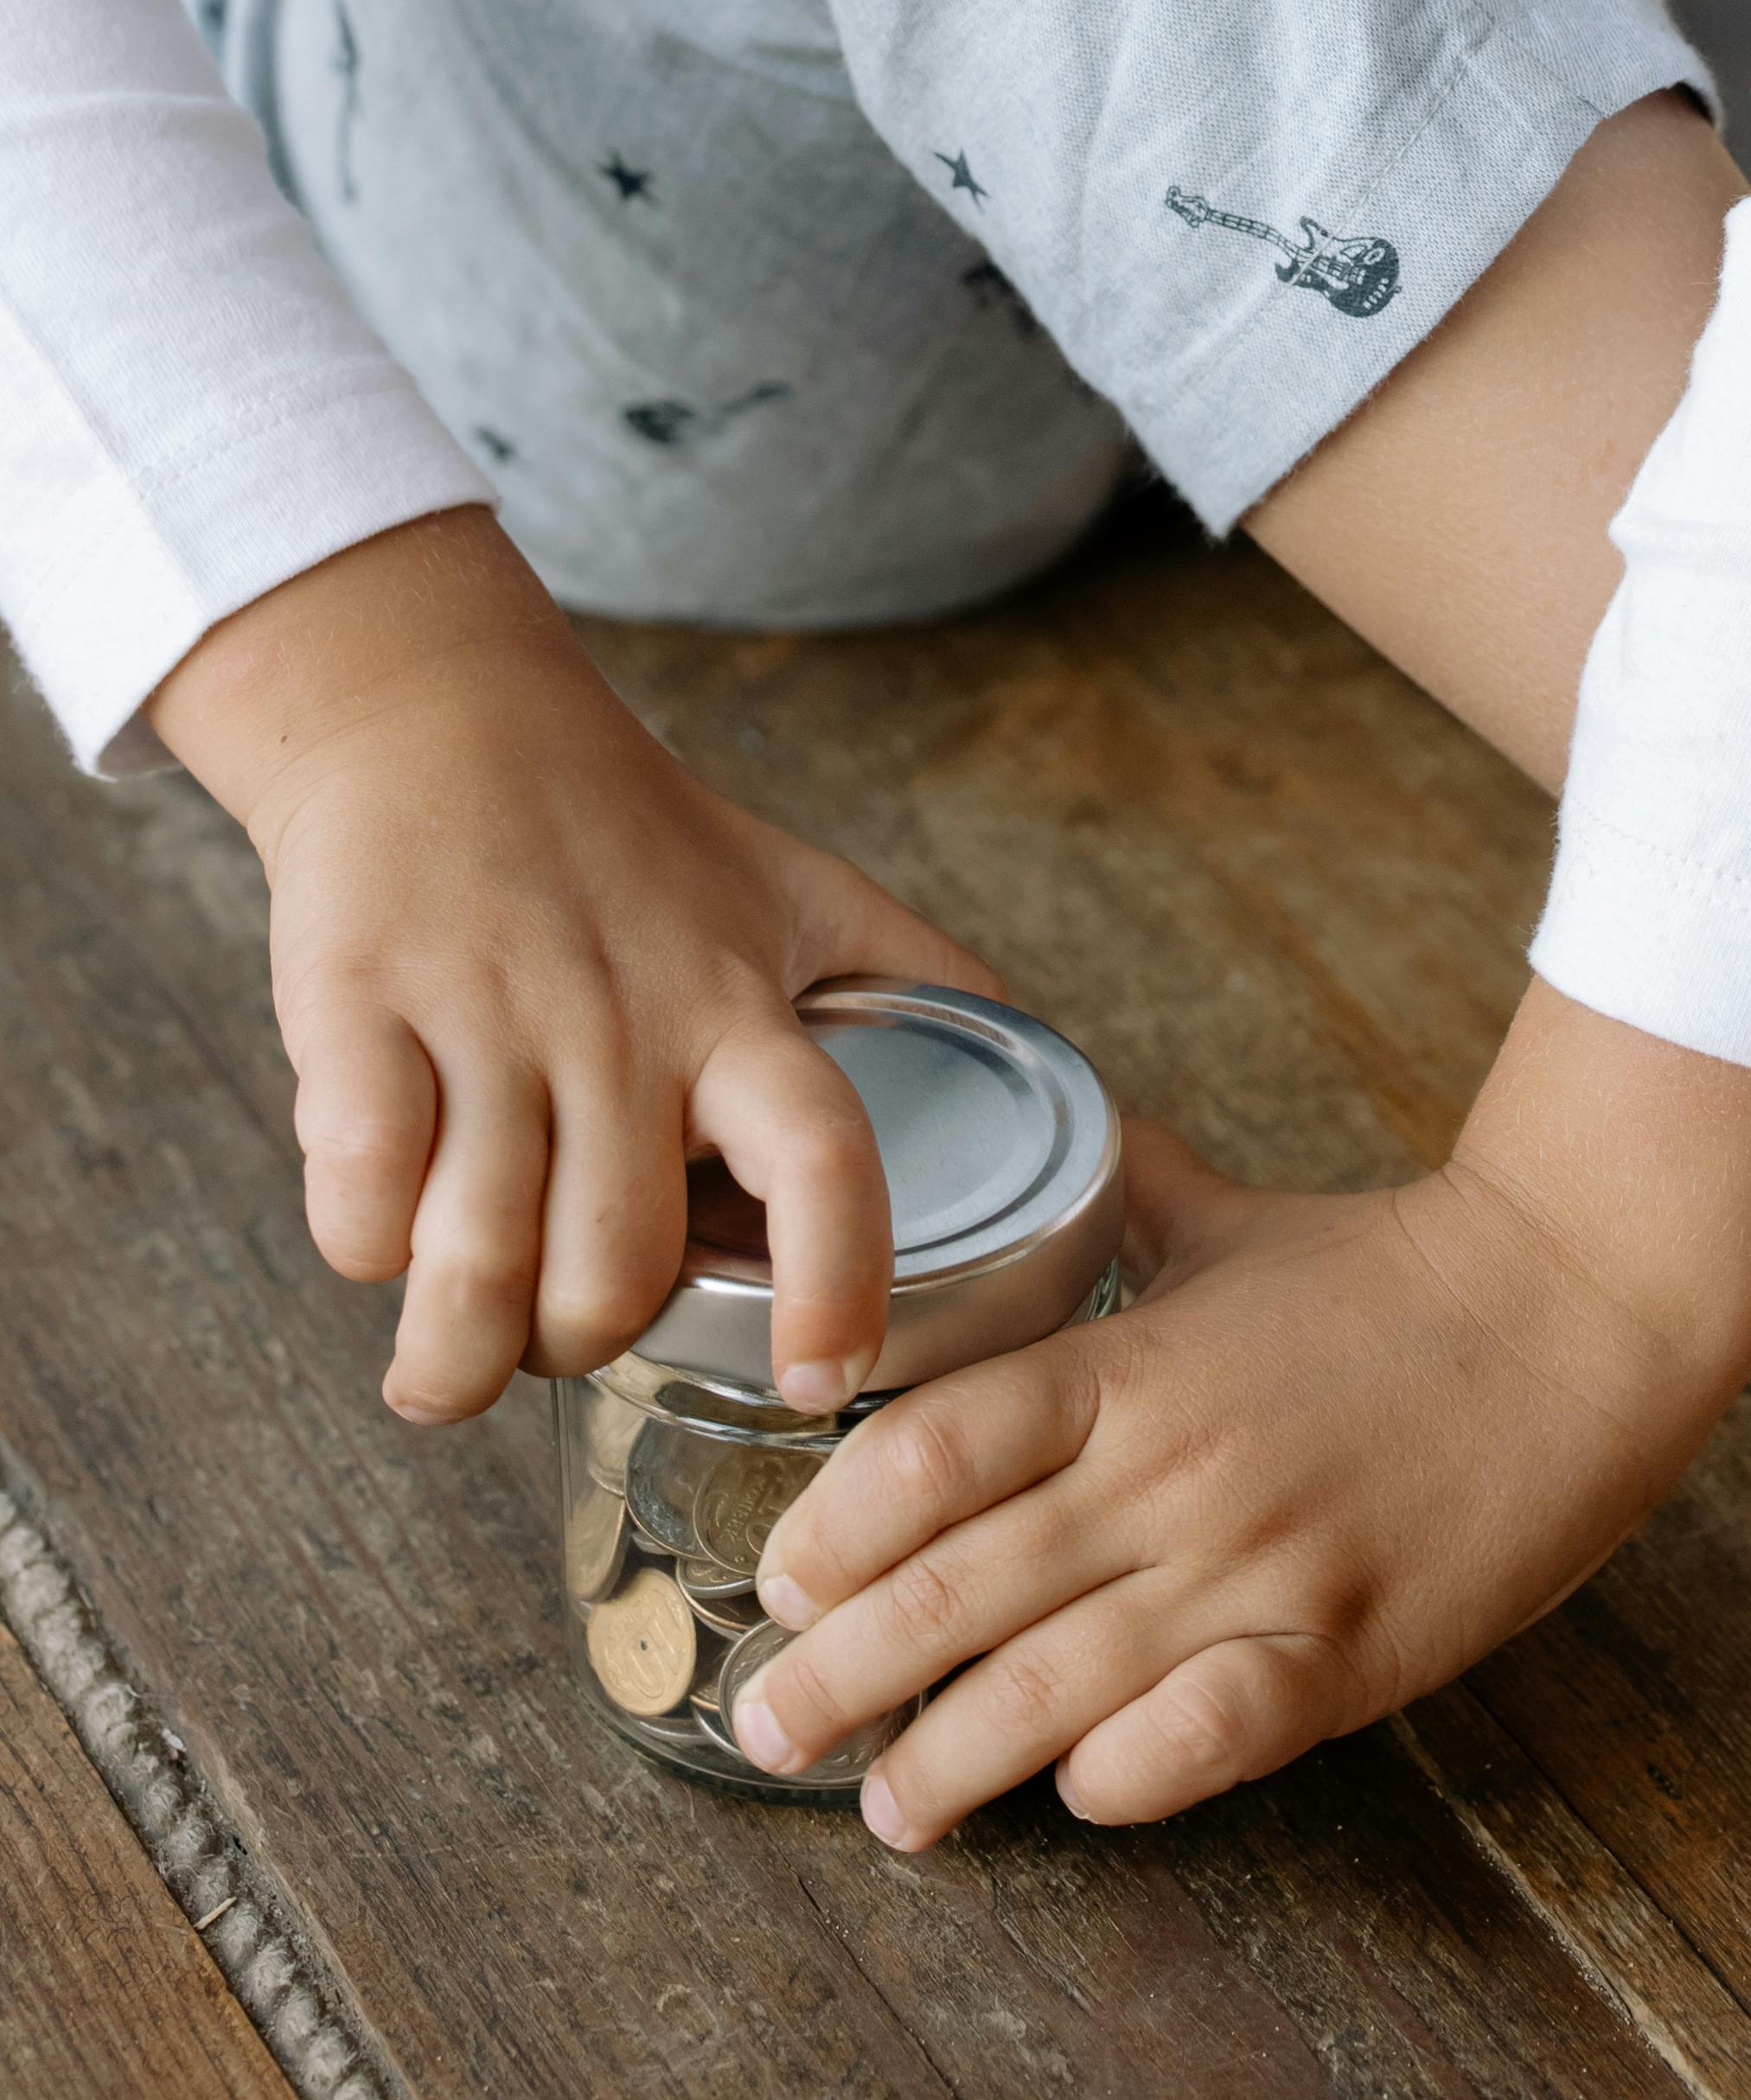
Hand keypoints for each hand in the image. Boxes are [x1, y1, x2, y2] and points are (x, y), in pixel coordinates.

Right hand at [152, 508, 999, 1422]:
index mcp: (738, 1005)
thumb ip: (908, 976)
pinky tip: (377, 1238)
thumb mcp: (794, 888)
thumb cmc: (625, 830)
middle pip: (617, 1268)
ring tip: (449, 1363)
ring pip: (477, 1264)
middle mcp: (623, 1018)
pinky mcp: (360, 1004)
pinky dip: (363, 1251)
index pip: (826, 1157)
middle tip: (558, 1339)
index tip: (821, 1384)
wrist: (438, 715)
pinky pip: (361, 1195)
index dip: (834, 1283)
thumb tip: (1040, 1056)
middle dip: (580, 1347)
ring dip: (454, 1352)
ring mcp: (489, 1014)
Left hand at [734, 983, 1750, 1838]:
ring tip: (888, 1808)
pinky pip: (1198, 1742)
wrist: (1583, 1304)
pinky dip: (1122, 1780)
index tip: (782, 1576)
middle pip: (956, 1590)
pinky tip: (1076, 1797)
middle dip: (837, 1675)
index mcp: (1134, 1365)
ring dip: (947, 1763)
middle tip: (763, 1728)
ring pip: (1052, 1693)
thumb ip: (1131, 1193)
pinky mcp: (1343, 1652)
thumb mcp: (1239, 1217)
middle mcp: (1171, 1474)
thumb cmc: (1405, 1263)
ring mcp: (1255, 1571)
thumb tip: (1062, 1137)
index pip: (932, 1450)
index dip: (835, 1524)